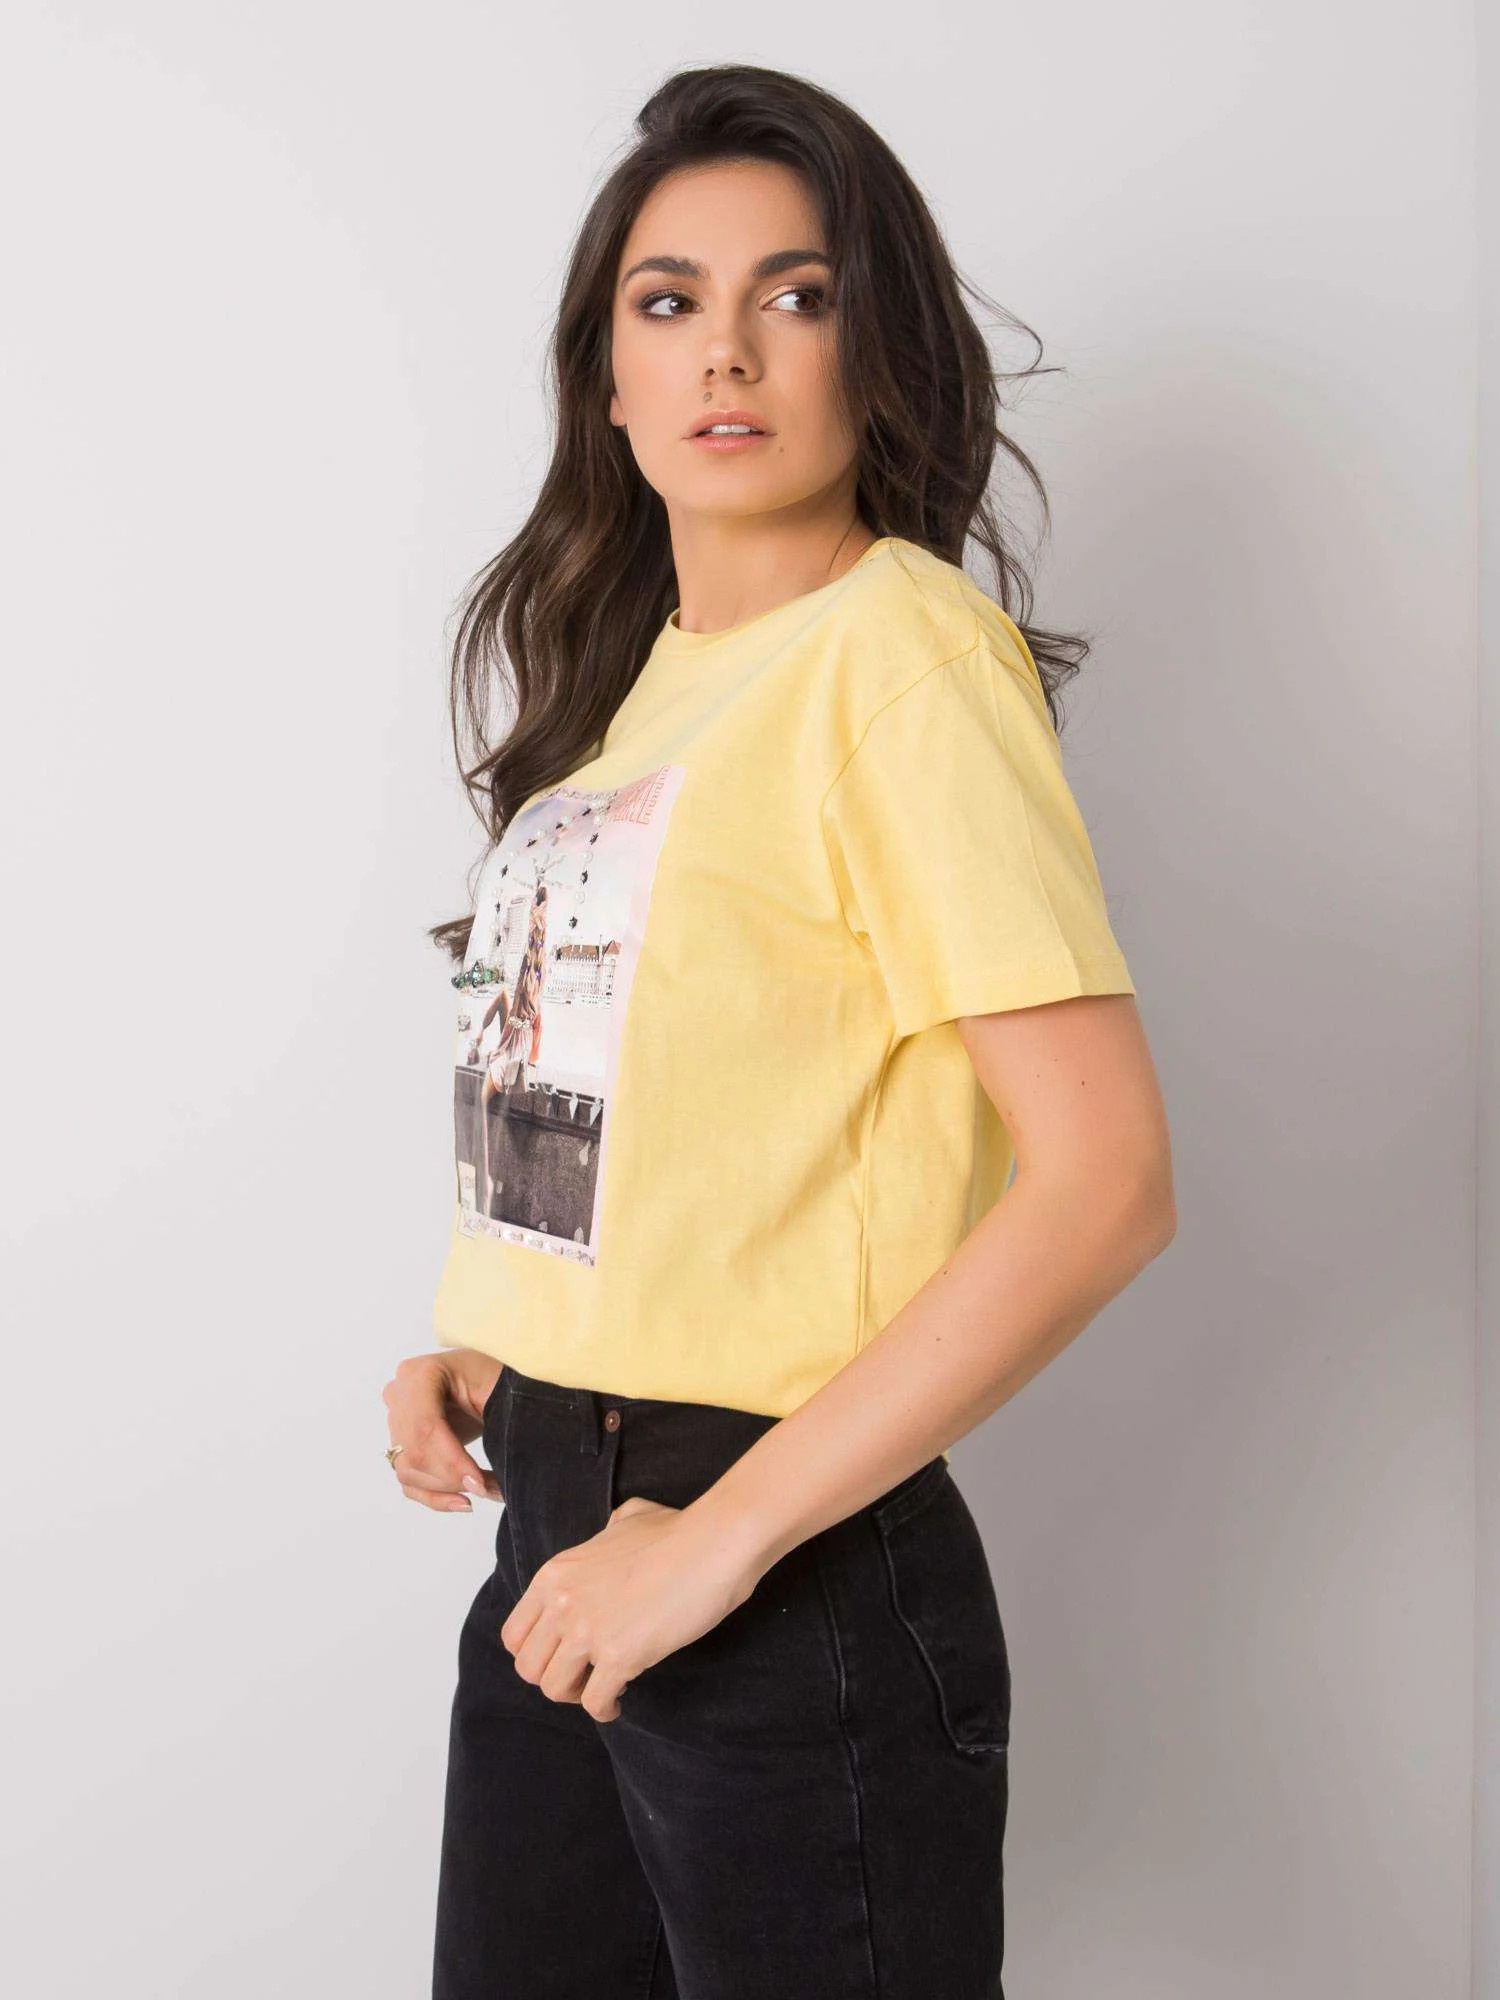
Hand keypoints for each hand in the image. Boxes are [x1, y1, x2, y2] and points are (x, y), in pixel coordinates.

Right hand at [382, 1351, 503, 1513]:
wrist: (488, 1376)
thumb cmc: (495, 1374)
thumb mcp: (498, 1386)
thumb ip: (490, 1423)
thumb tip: (481, 1476)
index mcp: (419, 1374)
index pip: (426, 1428)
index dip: (452, 1462)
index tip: (481, 1484)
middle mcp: (399, 1395)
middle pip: (416, 1453)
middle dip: (454, 1479)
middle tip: (492, 1489)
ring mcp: (396, 1420)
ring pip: (409, 1472)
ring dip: (450, 1490)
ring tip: (490, 1489)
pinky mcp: (401, 1444)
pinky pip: (409, 1482)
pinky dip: (438, 1498)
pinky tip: (463, 1501)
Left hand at [500, 1495, 757, 1722]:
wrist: (712, 1544)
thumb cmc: (677, 1531)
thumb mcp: (625, 1519)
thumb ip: (605, 1534)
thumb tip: (610, 1535)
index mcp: (556, 1575)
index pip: (515, 1634)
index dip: (536, 1652)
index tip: (561, 1655)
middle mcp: (562, 1604)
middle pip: (529, 1668)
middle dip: (554, 1677)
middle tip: (582, 1676)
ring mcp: (587, 1631)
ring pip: (554, 1689)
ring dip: (577, 1695)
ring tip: (602, 1687)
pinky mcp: (618, 1656)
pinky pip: (594, 1702)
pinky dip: (605, 1708)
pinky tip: (620, 1700)